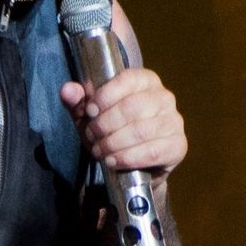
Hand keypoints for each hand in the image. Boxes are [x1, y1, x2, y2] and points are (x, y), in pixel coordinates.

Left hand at [60, 68, 186, 182]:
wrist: (132, 165)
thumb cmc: (112, 132)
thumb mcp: (90, 116)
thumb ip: (77, 101)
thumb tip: (67, 90)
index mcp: (145, 81)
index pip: (127, 80)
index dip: (105, 96)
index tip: (89, 112)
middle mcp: (164, 97)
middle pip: (131, 107)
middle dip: (105, 124)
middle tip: (92, 136)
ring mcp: (174, 122)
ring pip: (140, 130)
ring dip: (113, 143)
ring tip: (99, 151)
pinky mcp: (178, 146)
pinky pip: (152, 151)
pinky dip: (128, 158)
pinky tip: (113, 161)